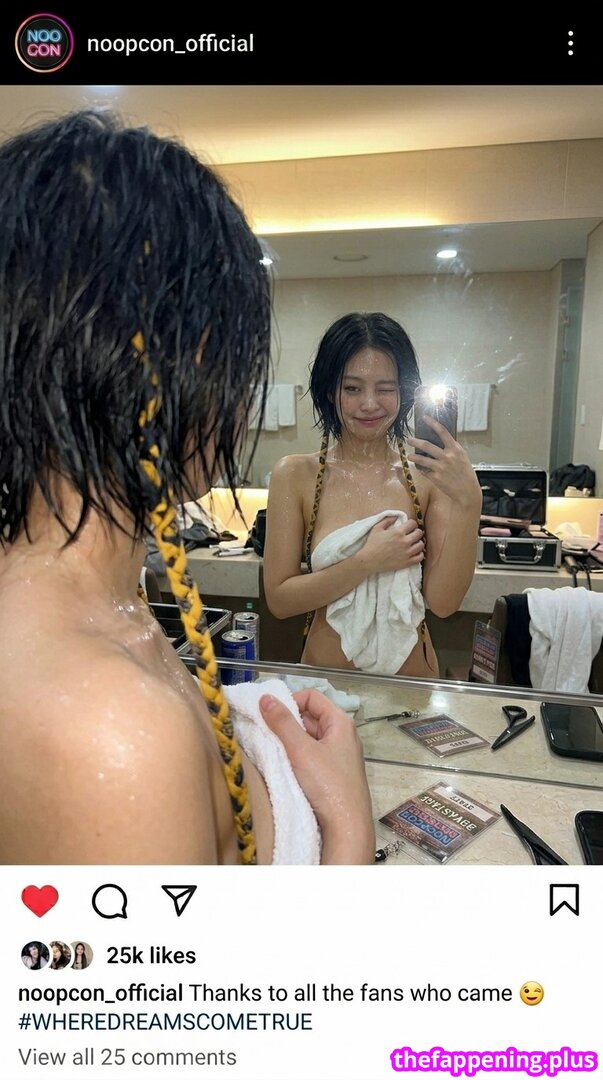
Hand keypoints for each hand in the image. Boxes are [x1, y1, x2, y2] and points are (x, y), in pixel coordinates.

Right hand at [259, 690, 374, 863]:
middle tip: (266, 733)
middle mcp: (342, 735)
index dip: (290, 700)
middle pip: (310, 716)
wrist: (346, 826)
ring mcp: (338, 755)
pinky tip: (284, 766)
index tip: (270, 714)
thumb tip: (265, 698)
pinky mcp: (332, 773)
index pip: (312, 696)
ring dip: (290, 741)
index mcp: (340, 723)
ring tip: (273, 750)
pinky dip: (296, 756)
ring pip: (309, 737)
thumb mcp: (301, 750)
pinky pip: (311, 755)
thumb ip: (282, 722)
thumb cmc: (328, 785)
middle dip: (287, 722)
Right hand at [358, 516, 423, 573]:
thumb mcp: (377, 528)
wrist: (369, 561)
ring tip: (413, 543)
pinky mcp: (407, 562)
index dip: (411, 523)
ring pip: (421, 545)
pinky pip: (420, 557)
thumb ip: (387, 520)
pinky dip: (419, 554)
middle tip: (412, 534)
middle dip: (416, 532)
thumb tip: (396, 516)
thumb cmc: (372, 544)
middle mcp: (405, 542)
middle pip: (419, 533)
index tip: (409, 526)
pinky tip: (414, 552)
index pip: (413, 524)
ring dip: (418, 542)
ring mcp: (407, 553)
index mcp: (398, 532)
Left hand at [406, 416, 481, 508]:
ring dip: (413, 457)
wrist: (467, 491)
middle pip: (427, 445)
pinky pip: (424, 471)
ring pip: (421, 459)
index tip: (425, 418)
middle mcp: (447, 457)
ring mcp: (440, 467)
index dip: (432, 423)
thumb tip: (439, 443)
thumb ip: (451, 450)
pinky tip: (420, 468)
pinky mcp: (435, 478)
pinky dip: (422, 469)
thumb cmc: (465, 474)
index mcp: (456, 449)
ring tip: (409, 456)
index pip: (443, 432)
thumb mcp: (462, 458)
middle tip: (409, 439)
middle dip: (415, 441)